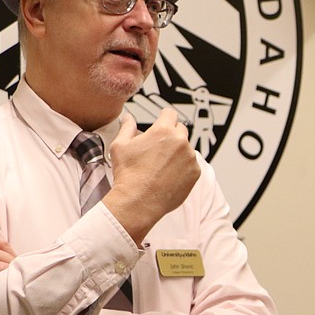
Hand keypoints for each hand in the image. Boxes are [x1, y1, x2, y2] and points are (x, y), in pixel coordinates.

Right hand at [104, 108, 200, 243]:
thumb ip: (127, 127)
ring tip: (161, 165)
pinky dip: (183, 167)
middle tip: (158, 147)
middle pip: (180, 129)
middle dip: (170, 134)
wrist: (138, 201)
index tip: (162, 120)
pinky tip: (168, 175)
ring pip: (186, 148)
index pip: (169, 113)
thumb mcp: (120, 146)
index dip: (164, 116)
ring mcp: (190, 158)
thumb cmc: (128, 175)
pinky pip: (191, 164)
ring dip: (177, 152)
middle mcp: (180, 142)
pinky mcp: (195, 173)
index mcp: (164, 131)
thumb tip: (129, 118)